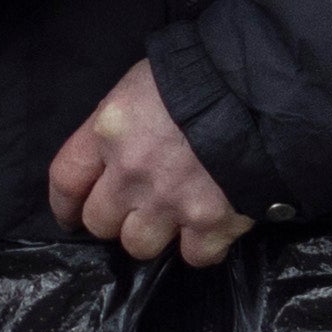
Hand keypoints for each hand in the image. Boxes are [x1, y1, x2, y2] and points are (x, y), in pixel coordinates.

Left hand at [48, 60, 242, 264]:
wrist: (266, 91)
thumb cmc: (202, 76)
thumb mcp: (142, 86)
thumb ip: (118, 126)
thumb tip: (110, 154)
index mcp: (109, 132)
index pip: (65, 180)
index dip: (65, 205)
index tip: (71, 216)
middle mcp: (132, 172)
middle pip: (100, 223)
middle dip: (115, 218)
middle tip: (136, 207)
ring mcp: (171, 202)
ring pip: (140, 246)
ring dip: (154, 235)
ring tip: (173, 216)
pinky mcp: (212, 223)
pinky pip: (193, 256)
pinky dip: (201, 245)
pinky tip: (209, 226)